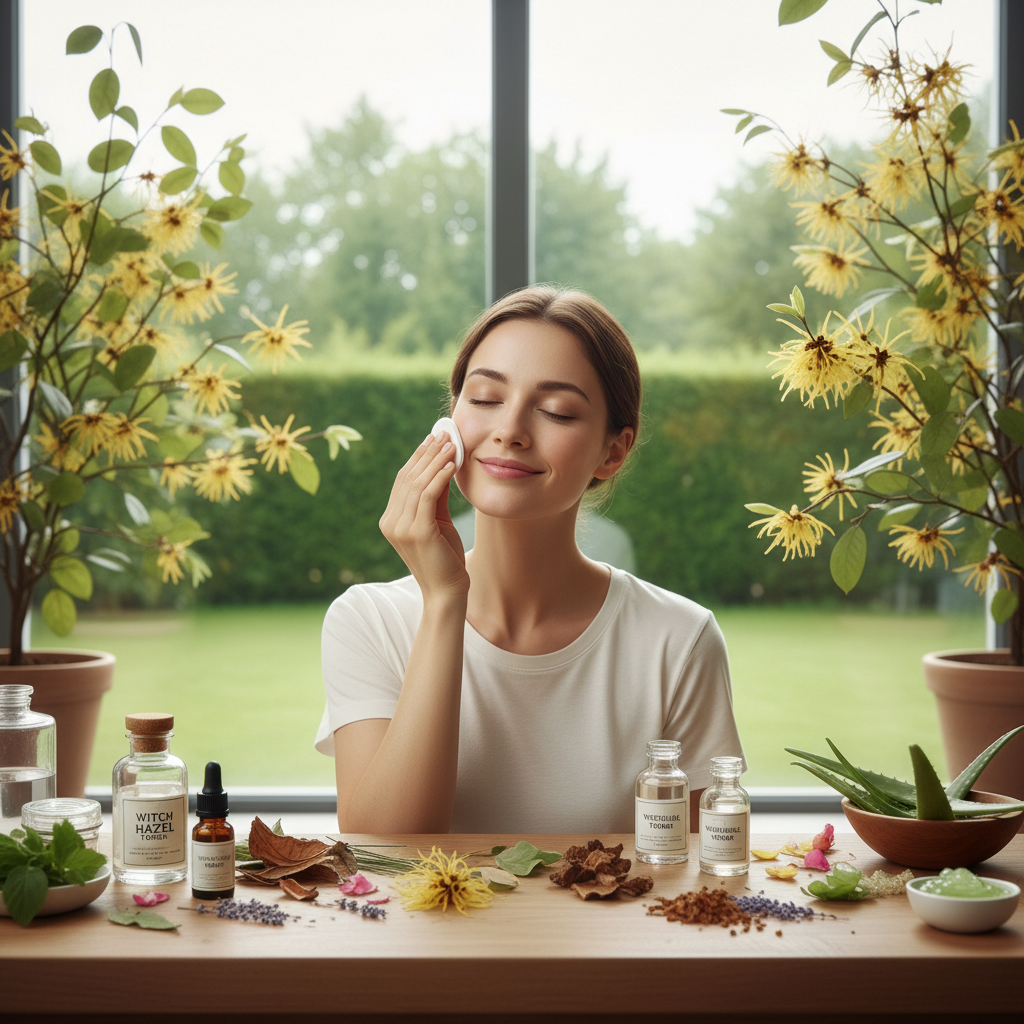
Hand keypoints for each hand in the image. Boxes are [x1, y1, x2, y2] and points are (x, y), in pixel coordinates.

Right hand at [379, 432, 468, 598]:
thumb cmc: (445, 557)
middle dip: (427, 454)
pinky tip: (452, 464)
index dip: (418, 457)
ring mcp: (401, 528)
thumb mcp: (438, 520)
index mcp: (391, 520)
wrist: (447, 591)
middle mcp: (391, 522)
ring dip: (436, 461)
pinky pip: (428, 496)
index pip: (403, 481)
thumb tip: (442, 464)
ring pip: (418, 484)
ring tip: (451, 445)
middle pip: (408, 478)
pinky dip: (440, 476)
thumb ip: (436, 495)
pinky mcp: (417, 532)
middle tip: (444, 434)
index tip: (433, 439)